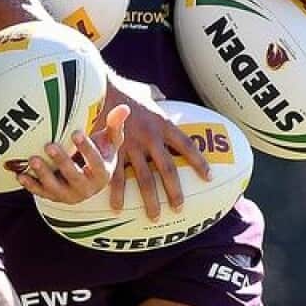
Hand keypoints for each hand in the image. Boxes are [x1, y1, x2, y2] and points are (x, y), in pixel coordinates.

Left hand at [18, 104, 130, 203]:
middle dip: (62, 162)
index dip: (86, 149)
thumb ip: (115, 125)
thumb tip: (124, 107)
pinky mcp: (55, 198)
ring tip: (33, 159)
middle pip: (74, 176)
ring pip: (56, 188)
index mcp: (102, 173)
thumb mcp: (110, 141)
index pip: (95, 162)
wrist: (89, 179)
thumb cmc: (100, 153)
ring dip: (43, 175)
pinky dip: (30, 185)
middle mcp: (87, 188)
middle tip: (49, 144)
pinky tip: (20, 173)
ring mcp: (69, 195)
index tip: (76, 133)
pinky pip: (42, 193)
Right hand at [105, 78, 211, 220]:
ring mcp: (131, 147)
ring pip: (144, 179)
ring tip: (154, 217)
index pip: (186, 146)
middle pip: (168, 170)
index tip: (209, 177)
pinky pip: (117, 177)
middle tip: (179, 208)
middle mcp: (150, 138)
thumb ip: (154, 94)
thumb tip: (160, 95)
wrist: (96, 88)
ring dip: (150, 200)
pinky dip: (118, 194)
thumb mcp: (143, 90)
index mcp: (162, 123)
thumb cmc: (121, 88)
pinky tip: (118, 209)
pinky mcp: (112, 151)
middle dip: (175, 191)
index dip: (199, 162)